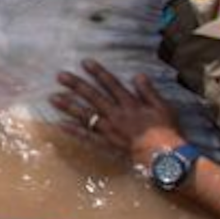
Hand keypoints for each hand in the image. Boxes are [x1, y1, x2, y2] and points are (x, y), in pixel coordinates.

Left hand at [51, 59, 183, 160]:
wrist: (164, 156)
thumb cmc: (167, 131)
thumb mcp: (163, 107)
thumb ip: (149, 91)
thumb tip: (138, 75)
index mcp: (130, 104)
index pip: (111, 84)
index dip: (98, 72)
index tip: (85, 62)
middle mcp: (116, 114)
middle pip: (93, 96)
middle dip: (76, 85)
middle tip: (60, 76)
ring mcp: (109, 130)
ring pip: (86, 115)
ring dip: (68, 106)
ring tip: (53, 98)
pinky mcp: (106, 144)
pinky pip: (87, 137)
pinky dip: (73, 131)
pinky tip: (60, 125)